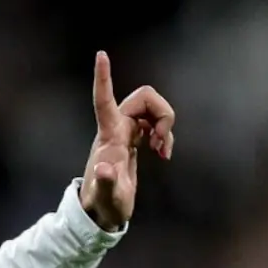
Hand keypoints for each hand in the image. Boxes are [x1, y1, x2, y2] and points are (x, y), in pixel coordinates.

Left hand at [79, 51, 175, 231]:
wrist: (103, 213)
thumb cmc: (103, 206)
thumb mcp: (108, 198)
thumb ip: (106, 183)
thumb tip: (105, 167)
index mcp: (108, 137)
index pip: (103, 101)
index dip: (104, 78)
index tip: (101, 54)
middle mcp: (115, 128)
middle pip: (144, 97)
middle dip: (162, 112)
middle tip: (161, 142)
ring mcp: (126, 132)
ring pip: (153, 108)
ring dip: (166, 124)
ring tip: (162, 151)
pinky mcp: (134, 139)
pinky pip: (156, 122)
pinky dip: (165, 133)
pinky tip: (162, 152)